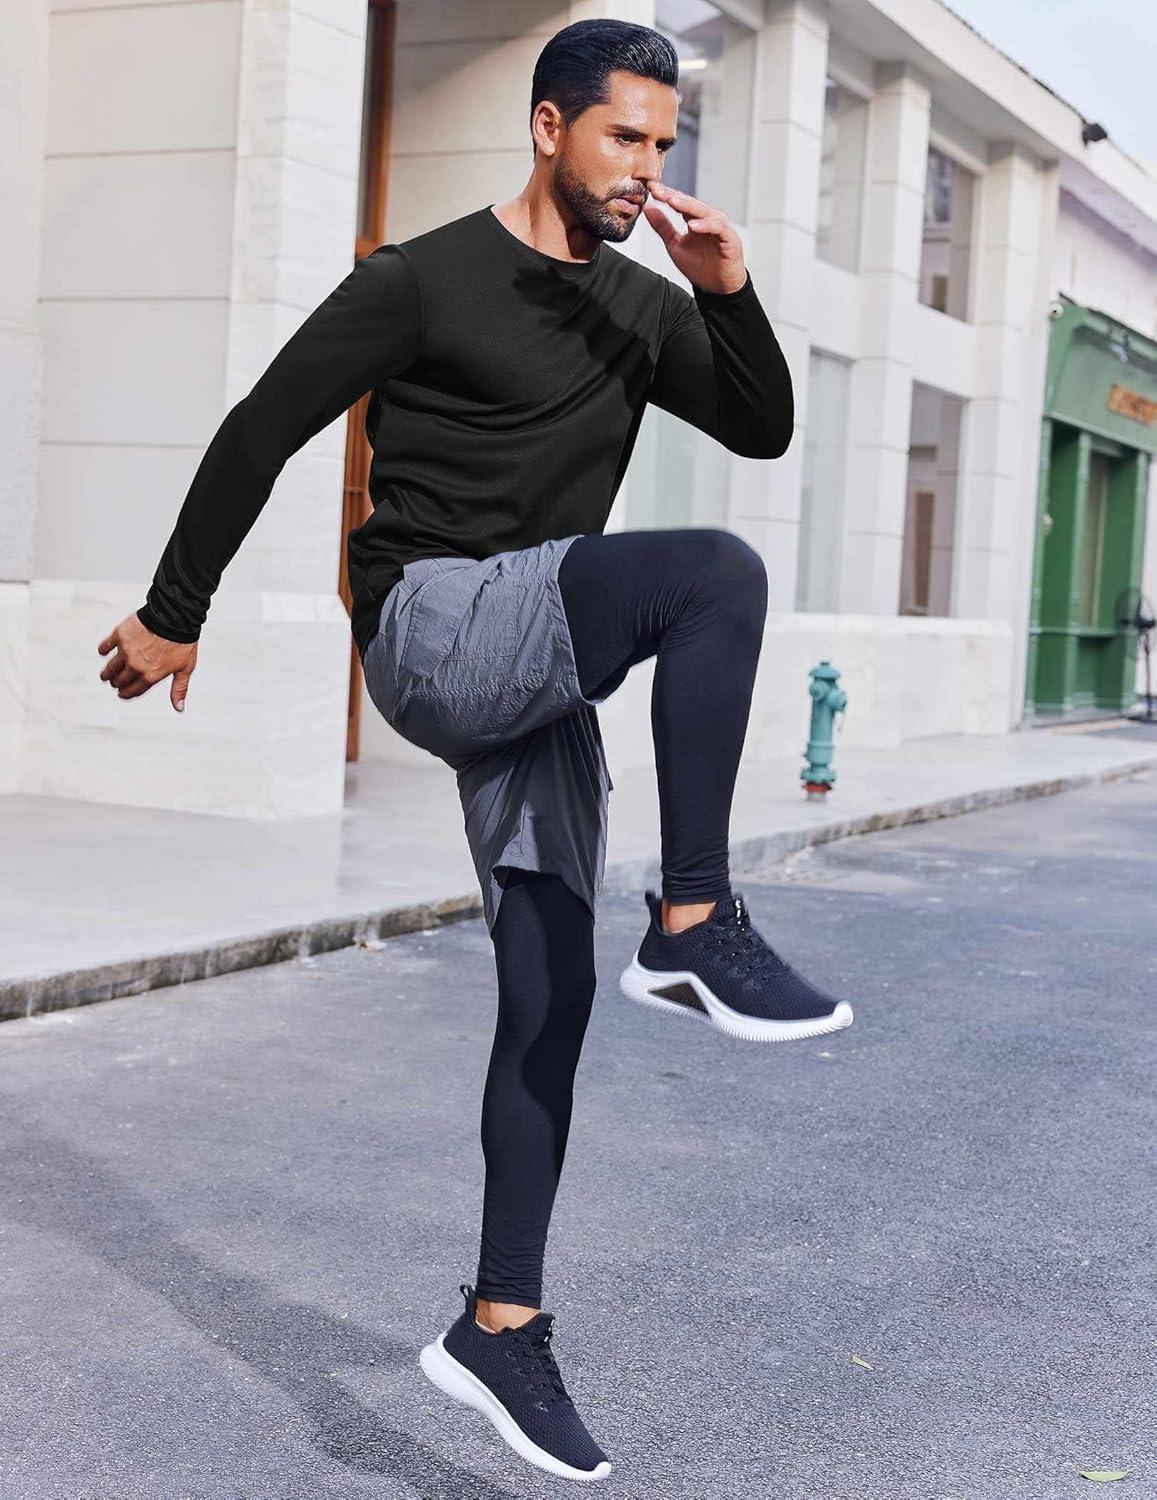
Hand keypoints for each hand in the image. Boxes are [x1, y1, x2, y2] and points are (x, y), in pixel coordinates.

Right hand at [98, 613, 196, 711]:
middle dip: (117, 684)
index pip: (133, 691)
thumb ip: (179, 688)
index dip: (126, 694)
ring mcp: (126, 650)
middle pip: (120, 681)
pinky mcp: (120, 635)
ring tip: (105, 675)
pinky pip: (105, 646)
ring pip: (110, 668)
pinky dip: (103, 650)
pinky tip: (104, 652)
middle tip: (115, 682)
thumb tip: (179, 708)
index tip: (122, 694)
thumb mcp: (185, 668)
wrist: (176, 617)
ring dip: (106, 673)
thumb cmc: (182, 642)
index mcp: (151, 675)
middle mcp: (136, 666)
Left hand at [640, 180, 746, 295]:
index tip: (650, 188)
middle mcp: (708, 218)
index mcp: (695, 218)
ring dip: (687, 206)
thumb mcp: (675, 245)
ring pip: (703, 211)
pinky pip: (718, 228)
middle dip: (673, 196)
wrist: (717, 287)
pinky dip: (706, 225)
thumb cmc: (700, 266)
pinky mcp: (730, 238)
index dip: (665, 194)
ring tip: (672, 202)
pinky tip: (693, 226)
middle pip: (690, 203)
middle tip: (657, 190)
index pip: (679, 202)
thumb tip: (648, 208)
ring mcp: (720, 226)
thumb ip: (663, 227)